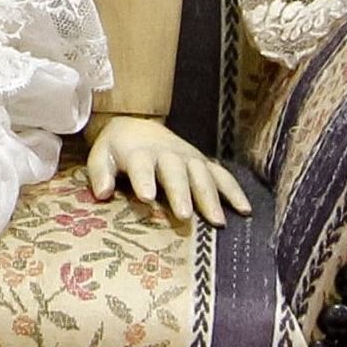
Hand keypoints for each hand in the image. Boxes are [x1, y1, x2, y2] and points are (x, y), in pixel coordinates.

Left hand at [84, 116, 251, 227]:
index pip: (141, 166)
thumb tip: (101, 193)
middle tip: (184, 215)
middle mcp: (167, 154)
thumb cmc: (118, 149)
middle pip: (176, 173)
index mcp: (140, 153)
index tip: (146, 196)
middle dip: (180, 193)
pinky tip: (245, 210)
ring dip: (210, 197)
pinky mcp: (203, 163)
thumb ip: (100, 173)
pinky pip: (223, 175)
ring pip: (202, 176)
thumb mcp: (101, 156)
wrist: (138, 126)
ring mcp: (189, 158)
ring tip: (217, 221)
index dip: (144, 179)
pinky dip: (234, 190)